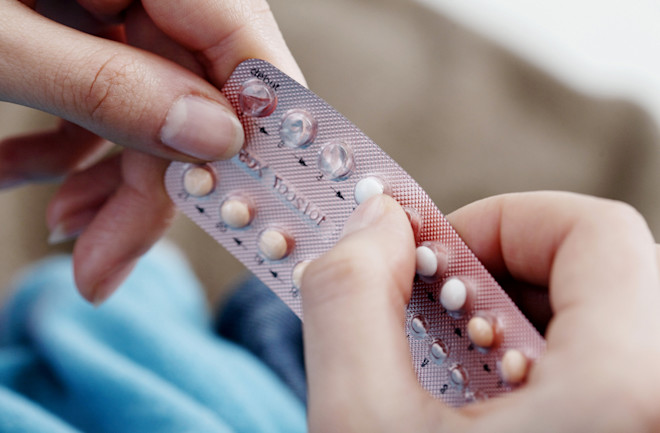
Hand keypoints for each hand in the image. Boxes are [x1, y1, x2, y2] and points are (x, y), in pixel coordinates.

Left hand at [0, 0, 302, 302]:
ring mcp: (107, 0)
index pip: (242, 42)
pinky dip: (62, 146)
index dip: (255, 130)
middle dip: (153, 186)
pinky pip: (98, 92)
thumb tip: (210, 141)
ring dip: (106, 177)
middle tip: (108, 262)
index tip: (244, 207)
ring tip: (64, 233)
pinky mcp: (74, 23)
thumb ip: (103, 85)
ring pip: (148, 103)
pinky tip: (17, 177)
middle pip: (193, 91)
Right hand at [301, 192, 659, 431]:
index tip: (435, 256)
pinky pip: (614, 368)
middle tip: (437, 313)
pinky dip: (547, 363)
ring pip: (611, 321)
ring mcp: (653, 421)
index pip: (596, 231)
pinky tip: (492, 404)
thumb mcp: (360, 423)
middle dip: (502, 275)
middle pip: (604, 273)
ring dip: (521, 322)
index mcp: (628, 391)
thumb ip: (352, 298)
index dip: (503, 220)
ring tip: (459, 368)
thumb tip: (376, 223)